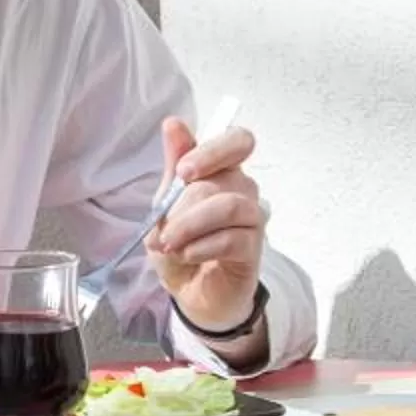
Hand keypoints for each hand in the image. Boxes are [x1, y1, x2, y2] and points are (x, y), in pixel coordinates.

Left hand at [151, 117, 268, 333]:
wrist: (189, 292)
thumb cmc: (180, 244)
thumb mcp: (166, 205)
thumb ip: (174, 166)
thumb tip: (173, 123)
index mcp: (222, 172)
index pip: (238, 141)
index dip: (213, 150)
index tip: (183, 172)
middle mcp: (242, 190)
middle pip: (225, 178)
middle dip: (184, 205)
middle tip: (162, 227)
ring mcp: (252, 220)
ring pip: (229, 206)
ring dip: (191, 226)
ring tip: (169, 245)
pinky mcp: (253, 250)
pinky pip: (233, 239)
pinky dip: (201, 247)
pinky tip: (186, 255)